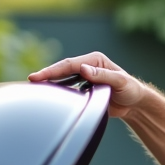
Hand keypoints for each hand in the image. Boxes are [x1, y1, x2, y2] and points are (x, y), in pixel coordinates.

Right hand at [27, 52, 146, 117]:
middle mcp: (87, 67)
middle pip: (62, 69)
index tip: (40, 76)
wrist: (134, 104)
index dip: (54, 70)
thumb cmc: (130, 90)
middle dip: (46, 74)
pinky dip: (56, 91)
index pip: (70, 64)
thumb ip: (103, 75)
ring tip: (33, 87)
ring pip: (62, 79)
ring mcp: (83, 78)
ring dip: (49, 82)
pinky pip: (66, 90)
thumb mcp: (120, 81)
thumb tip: (83, 69)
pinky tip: (46, 95)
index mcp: (94, 60)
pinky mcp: (82, 90)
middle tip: (30, 80)